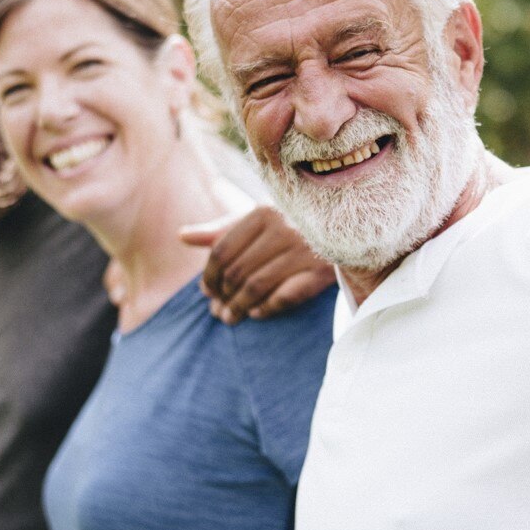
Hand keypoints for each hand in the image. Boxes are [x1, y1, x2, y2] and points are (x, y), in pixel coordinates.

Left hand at [181, 206, 335, 323]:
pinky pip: (284, 296)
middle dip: (222, 296)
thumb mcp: (259, 220)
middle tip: (216, 311)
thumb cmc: (294, 223)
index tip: (206, 291)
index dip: (208, 276)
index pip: (222, 251)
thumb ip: (222, 230)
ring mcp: (304, 250)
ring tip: (230, 318)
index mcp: (263, 212)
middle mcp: (284, 228)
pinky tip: (256, 314)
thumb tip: (182, 236)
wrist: (348, 229)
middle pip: (236, 271)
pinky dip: (266, 308)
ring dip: (239, 308)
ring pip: (256, 287)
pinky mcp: (320, 271)